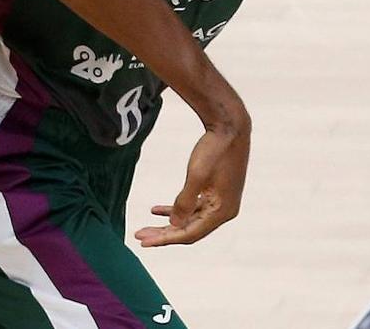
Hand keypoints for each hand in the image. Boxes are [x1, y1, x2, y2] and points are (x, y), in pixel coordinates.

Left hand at [134, 126, 248, 246]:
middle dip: (163, 234)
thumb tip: (174, 226)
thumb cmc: (214, 150)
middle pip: (189, 229)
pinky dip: (176, 209)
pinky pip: (194, 208)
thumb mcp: (196, 175)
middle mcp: (224, 212)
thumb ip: (185, 202)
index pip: (190, 233)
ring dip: (168, 223)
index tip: (143, 241)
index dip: (165, 239)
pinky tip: (156, 210)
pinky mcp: (216, 193)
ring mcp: (221, 203)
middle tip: (139, 237)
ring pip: (190, 220)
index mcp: (222, 212)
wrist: (230, 127)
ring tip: (145, 227)